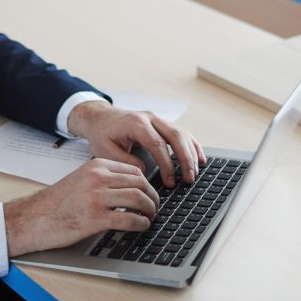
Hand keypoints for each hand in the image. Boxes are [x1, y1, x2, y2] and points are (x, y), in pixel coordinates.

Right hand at [3, 158, 158, 255]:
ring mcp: (97, 197)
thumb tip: (130, 188)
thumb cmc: (57, 202)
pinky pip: (130, 219)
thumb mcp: (81, 179)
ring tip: (151, 217)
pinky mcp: (96, 218)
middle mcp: (98, 178)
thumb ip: (103, 179)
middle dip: (153, 196)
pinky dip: (141, 223)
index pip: (133, 170)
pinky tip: (142, 226)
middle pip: (140, 183)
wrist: (35, 218)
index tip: (150, 193)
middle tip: (155, 207)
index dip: (147, 183)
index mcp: (96, 166)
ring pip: (138, 199)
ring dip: (150, 210)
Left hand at [67, 100, 205, 188]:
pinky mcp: (162, 124)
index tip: (169, 182)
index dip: (166, 164)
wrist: (100, 118)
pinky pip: (182, 133)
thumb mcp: (105, 150)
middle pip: (175, 136)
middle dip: (185, 159)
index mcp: (136, 123)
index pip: (157, 144)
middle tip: (188, 179)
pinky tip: (200, 158)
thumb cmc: (102, 134)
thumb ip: (124, 161)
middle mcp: (150, 118)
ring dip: (191, 153)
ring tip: (195, 172)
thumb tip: (145, 170)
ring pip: (182, 133)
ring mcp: (157, 119)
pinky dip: (192, 145)